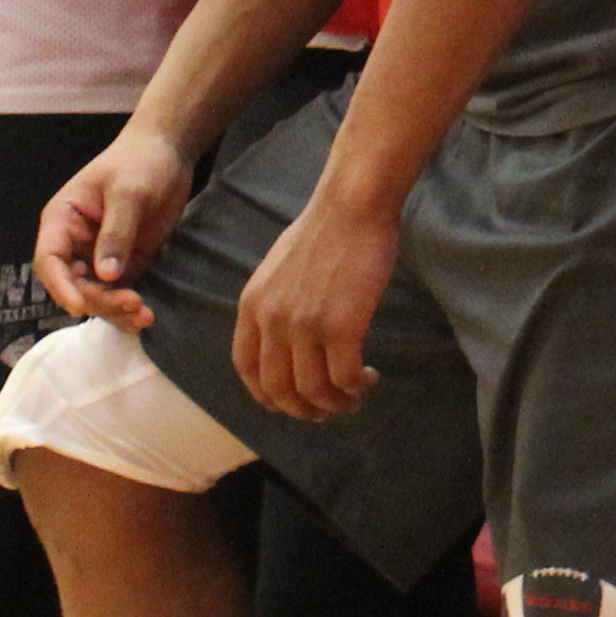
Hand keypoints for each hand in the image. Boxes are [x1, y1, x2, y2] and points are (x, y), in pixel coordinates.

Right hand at [34, 123, 199, 331]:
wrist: (168, 153)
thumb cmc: (140, 161)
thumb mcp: (129, 192)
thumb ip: (116, 232)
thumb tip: (106, 274)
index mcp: (62, 220)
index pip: (50, 260)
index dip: (60, 286)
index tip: (78, 306)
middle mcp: (75, 244)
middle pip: (73, 285)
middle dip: (98, 301)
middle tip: (132, 305)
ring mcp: (99, 257)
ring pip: (95, 295)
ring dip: (114, 311)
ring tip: (143, 317)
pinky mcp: (124, 264)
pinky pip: (118, 293)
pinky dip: (128, 308)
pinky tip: (144, 317)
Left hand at [228, 180, 397, 420]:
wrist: (352, 206)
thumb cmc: (323, 230)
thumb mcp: (276, 269)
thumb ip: (273, 304)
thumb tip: (283, 337)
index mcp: (252, 306)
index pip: (247, 368)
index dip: (266, 395)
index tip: (288, 402)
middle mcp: (272, 321)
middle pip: (279, 390)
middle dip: (303, 410)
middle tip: (327, 410)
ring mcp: (305, 326)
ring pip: (313, 391)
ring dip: (334, 405)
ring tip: (353, 398)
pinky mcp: (342, 327)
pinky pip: (344, 378)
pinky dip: (356, 387)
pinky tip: (368, 379)